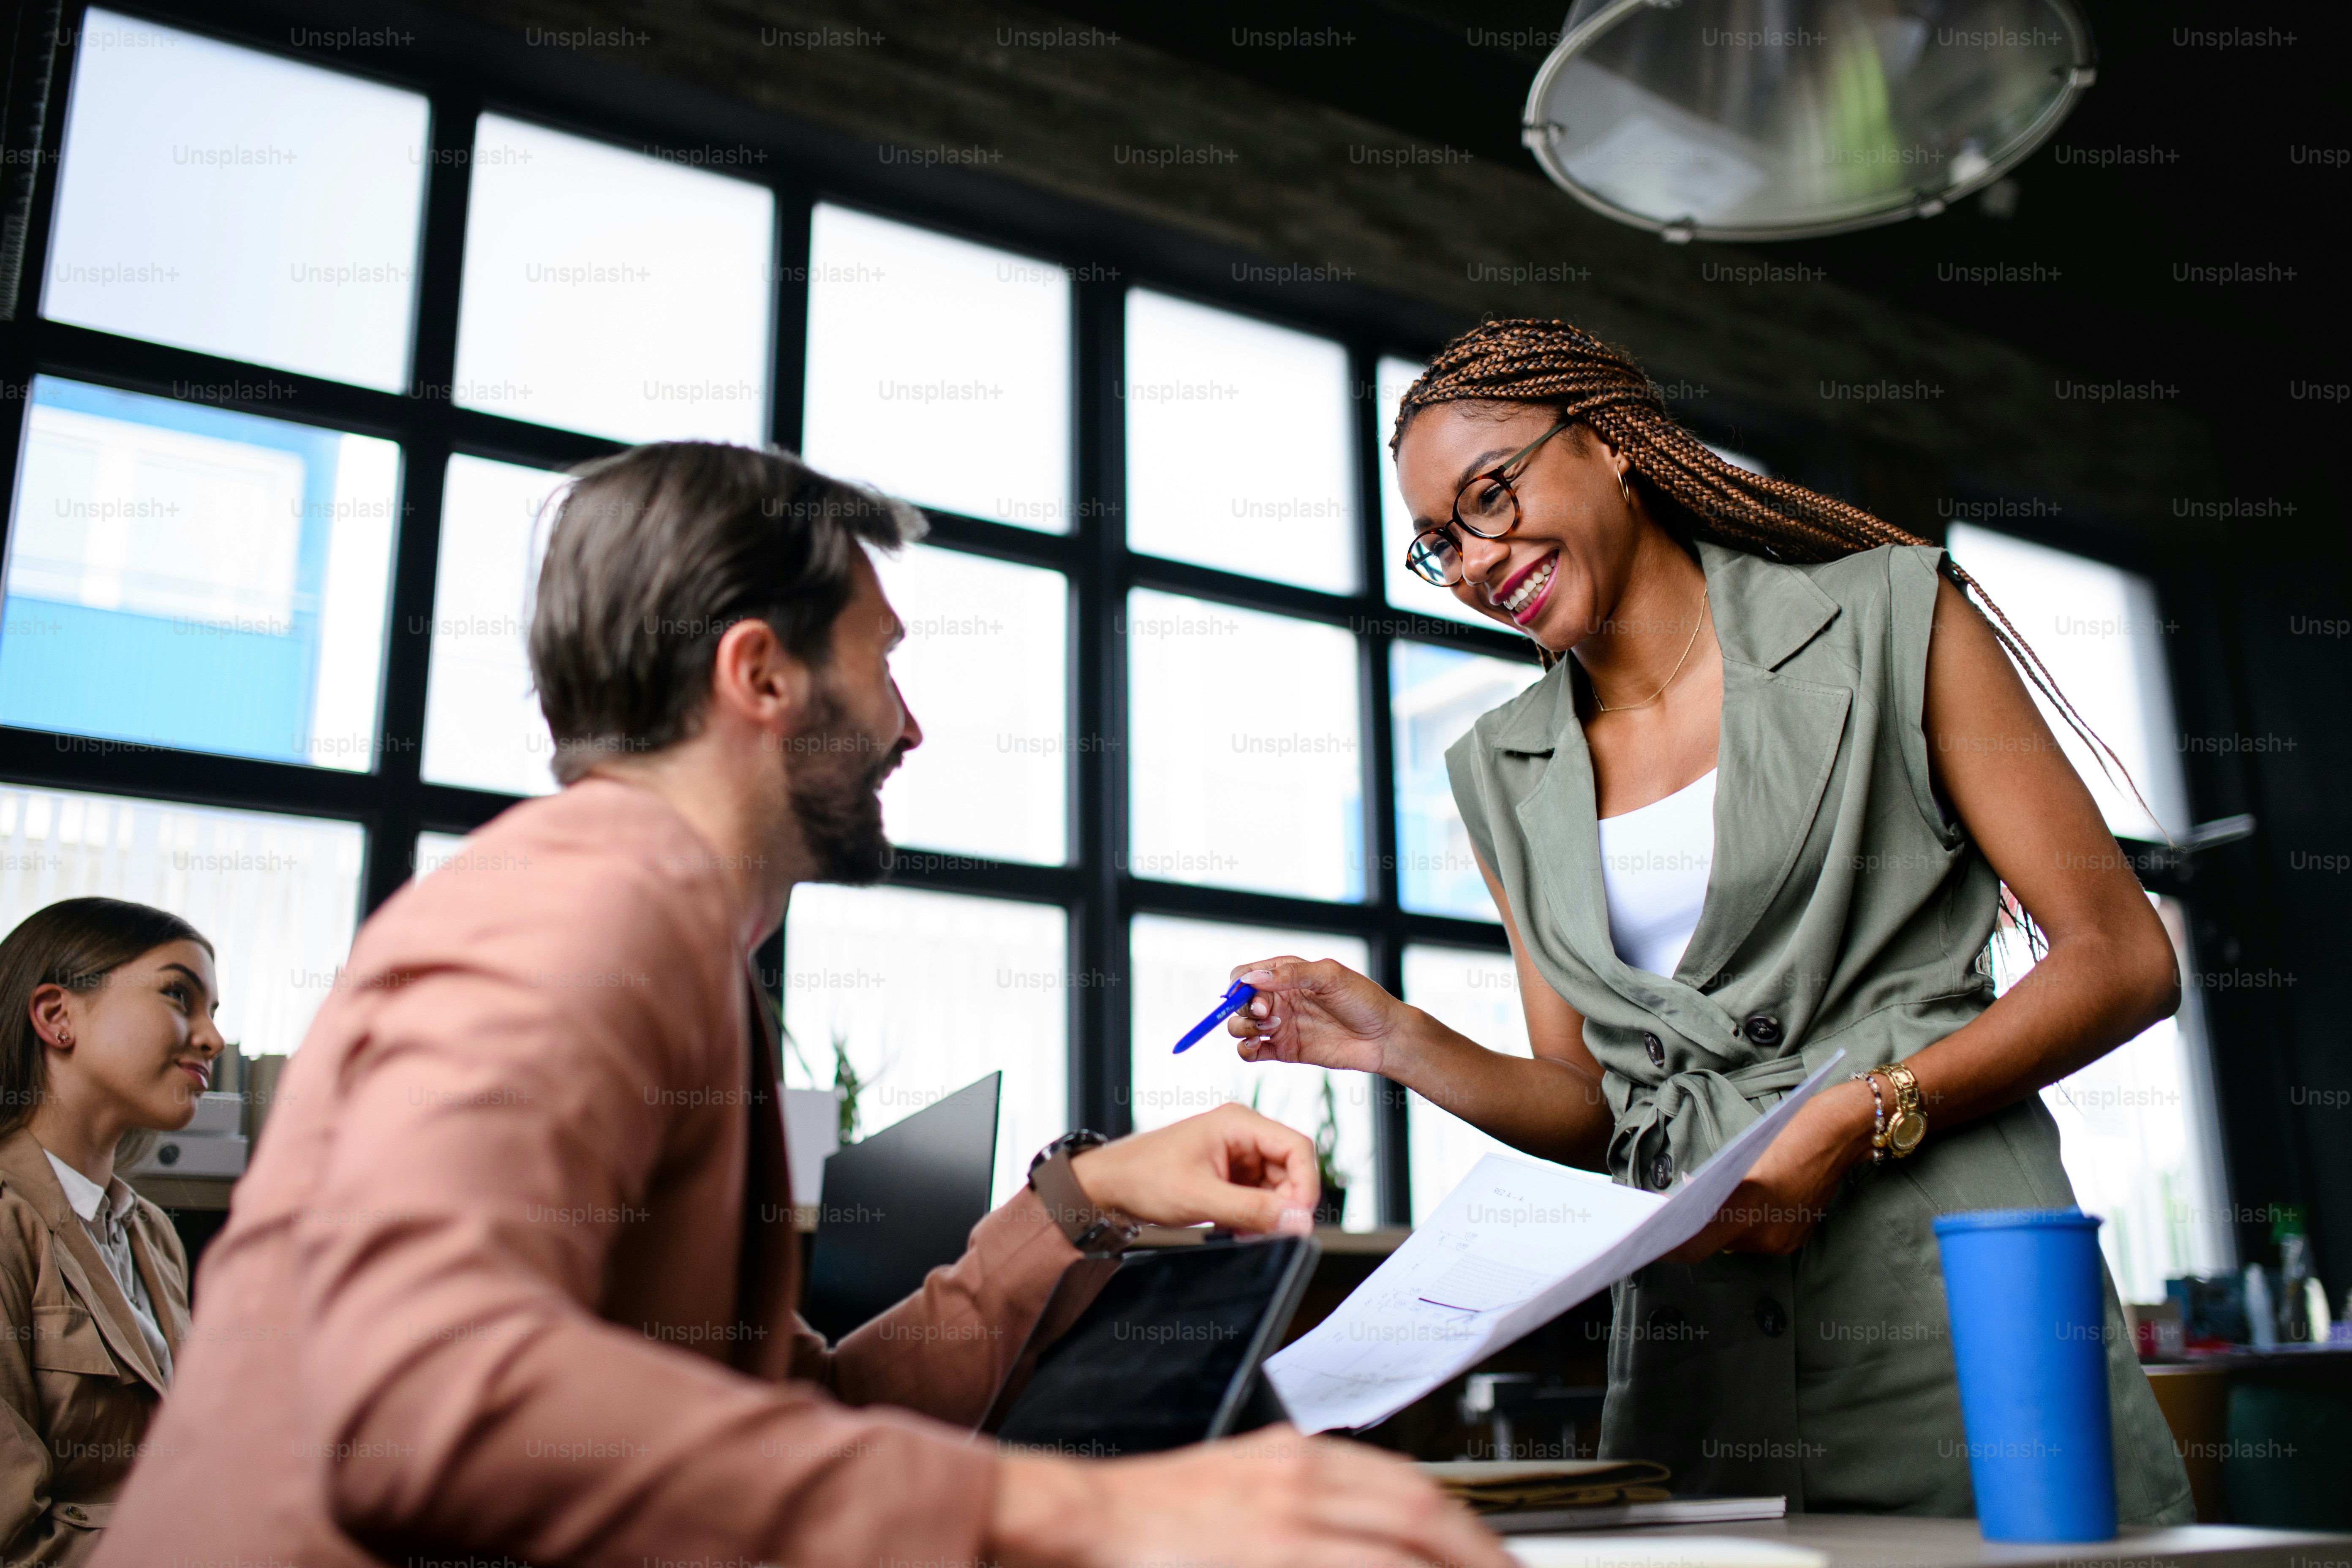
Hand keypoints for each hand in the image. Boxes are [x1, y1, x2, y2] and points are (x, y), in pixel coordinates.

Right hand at [990, 1427, 1515, 1567]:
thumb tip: (1374, 1532)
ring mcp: (1286, 1522)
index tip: (1488, 1552)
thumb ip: (1306, 1502)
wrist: (1078, 1517)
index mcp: (1295, 1457)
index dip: (1462, 1524)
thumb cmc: (1153, 1516)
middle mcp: (1301, 1480)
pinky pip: (1357, 1567)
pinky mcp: (1271, 1554)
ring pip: (1401, 1542)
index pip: (1408, 1486)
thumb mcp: (1243, 1486)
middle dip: (1479, 1549)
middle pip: (1423, 1510)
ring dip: (1454, 1563)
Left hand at [1068, 1103, 1317, 1234]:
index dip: (1305, 1185)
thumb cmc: (1143, 1178)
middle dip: (1282, 1206)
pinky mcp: (1228, 1175)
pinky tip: (1232, 1230)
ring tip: (1241, 1232)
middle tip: (1265, 1233)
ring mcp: (1235, 1155)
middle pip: (1289, 1170)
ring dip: (1266, 1215)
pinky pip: (1256, 1197)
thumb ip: (1252, 1210)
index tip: (1298, 1219)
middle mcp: (1242, 1134)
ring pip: (1275, 1188)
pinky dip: (1251, 1217)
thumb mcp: (1200, 1197)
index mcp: (1239, 1123)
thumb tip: (1298, 1221)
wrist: (1108, 1186)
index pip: (1297, 1147)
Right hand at [1222, 956, 1411, 1076]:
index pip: (1245, 974)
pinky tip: (1257, 1046)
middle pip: (1239, 1002)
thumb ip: (1290, 974)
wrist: (1384, 1037)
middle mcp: (1279, 999)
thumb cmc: (1363, 999)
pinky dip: (1244, 1050)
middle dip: (1245, 1007)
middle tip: (1267, 1013)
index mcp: (1286, 974)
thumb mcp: (1329, 976)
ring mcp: (1280, 1025)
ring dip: (1243, 1027)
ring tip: (1269, 1028)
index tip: (1249, 992)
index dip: (1239, 983)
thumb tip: (1251, 978)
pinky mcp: (1284, 1050)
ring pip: (1240, 1026)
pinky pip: (1250, 1052)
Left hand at [1668, 1077, 1878, 1260]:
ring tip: (1697, 1206)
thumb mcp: (1744, 1151)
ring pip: (1735, 1241)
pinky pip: (1757, 1237)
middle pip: (1715, 1243)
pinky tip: (1733, 1205)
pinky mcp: (1796, 1236)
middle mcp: (1770, 1232)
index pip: (1699, 1242)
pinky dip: (1742, 1224)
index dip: (1670, 1245)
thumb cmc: (1793, 1129)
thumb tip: (1687, 1198)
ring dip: (1717, 1225)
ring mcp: (1785, 1238)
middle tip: (1665, 1218)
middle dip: (1692, 1229)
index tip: (1647, 1239)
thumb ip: (1715, 1183)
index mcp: (1752, 1205)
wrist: (1843, 1131)